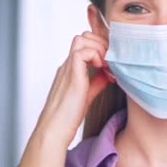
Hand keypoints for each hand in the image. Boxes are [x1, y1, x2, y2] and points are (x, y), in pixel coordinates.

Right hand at [34, 31, 112, 145]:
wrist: (54, 130)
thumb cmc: (68, 117)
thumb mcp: (87, 95)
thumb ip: (96, 82)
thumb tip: (108, 74)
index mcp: (71, 69)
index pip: (85, 44)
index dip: (100, 47)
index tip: (112, 63)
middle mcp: (68, 65)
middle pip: (83, 36)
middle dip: (101, 43)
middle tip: (111, 61)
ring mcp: (68, 67)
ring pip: (81, 38)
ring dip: (99, 48)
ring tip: (106, 65)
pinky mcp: (71, 74)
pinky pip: (82, 52)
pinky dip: (95, 55)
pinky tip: (102, 69)